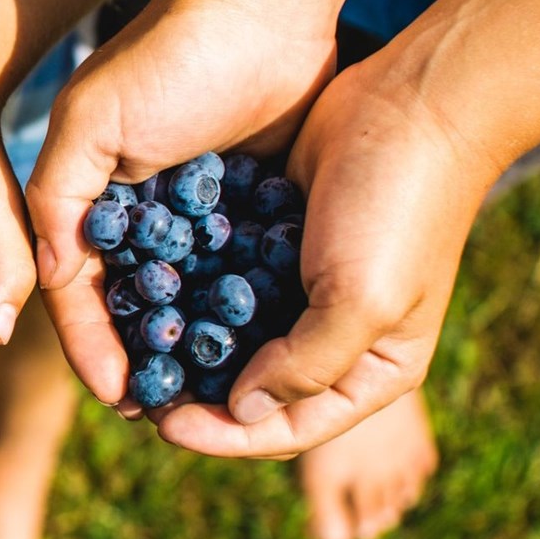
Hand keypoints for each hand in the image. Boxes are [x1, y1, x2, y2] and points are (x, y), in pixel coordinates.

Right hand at [25, 0, 335, 404]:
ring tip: (211, 403)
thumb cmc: (169, 59)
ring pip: (182, 301)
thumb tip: (48, 281)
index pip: (76, 290)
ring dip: (190, 351)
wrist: (263, 4)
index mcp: (87, 199)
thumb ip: (57, 198)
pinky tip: (257, 357)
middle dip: (138, 361)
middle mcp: (134, 214)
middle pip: (127, 306)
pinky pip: (236, 276)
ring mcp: (192, 214)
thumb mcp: (92, 122)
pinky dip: (239, 316)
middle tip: (161, 417)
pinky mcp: (246, 207)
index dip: (91, 345)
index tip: (118, 396)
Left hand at [149, 55, 497, 456]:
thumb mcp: (360, 301)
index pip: (286, 428)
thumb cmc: (397, 209)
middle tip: (130, 391)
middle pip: (250, 391)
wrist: (413, 101)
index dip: (223, 436)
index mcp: (370, 371)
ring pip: (228, 337)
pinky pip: (221, 279)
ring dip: (181, 344)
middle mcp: (333, 337)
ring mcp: (300, 289)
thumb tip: (242, 412)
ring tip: (126, 348)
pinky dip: (187, 289)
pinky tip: (143, 291)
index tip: (163, 426)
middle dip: (193, 395)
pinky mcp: (274, 241)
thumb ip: (304, 366)